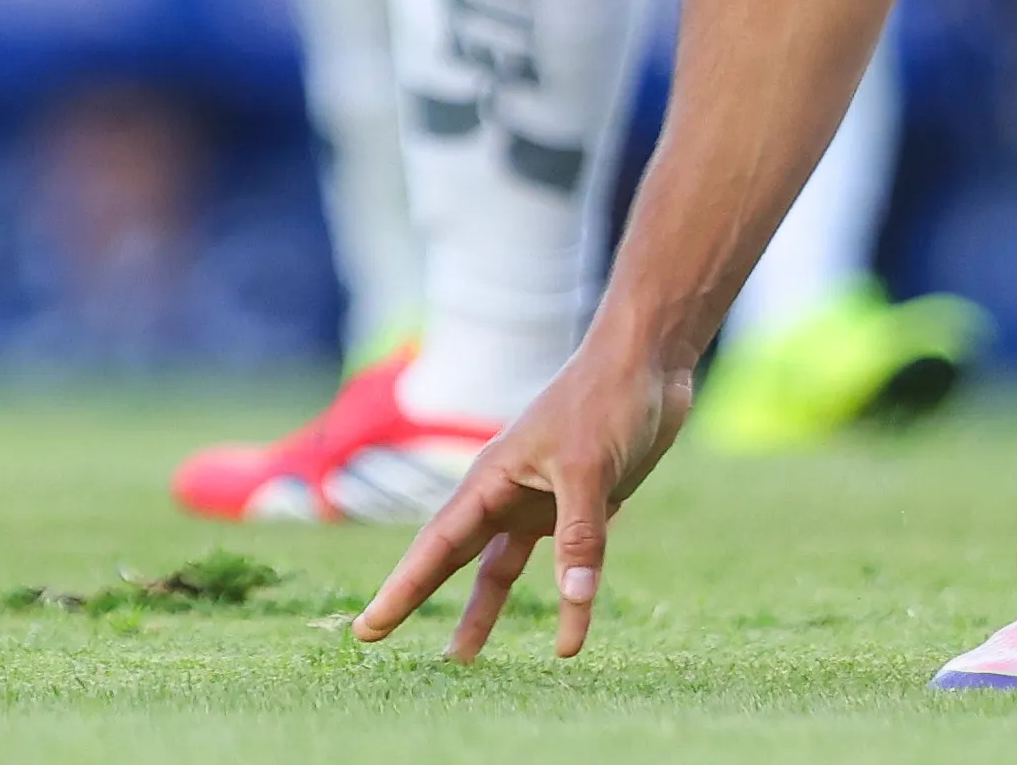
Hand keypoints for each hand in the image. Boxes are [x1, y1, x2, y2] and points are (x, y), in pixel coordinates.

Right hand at [352, 344, 691, 660]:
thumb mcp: (591, 469)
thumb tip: (574, 599)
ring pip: (500, 564)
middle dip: (419, 597)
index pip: (435, 546)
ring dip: (482, 607)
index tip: (367, 630)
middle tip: (379, 640)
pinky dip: (564, 595)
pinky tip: (568, 633)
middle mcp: (507, 491)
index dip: (401, 591)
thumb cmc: (608, 398)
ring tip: (462, 656)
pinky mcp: (579, 501)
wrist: (650, 360)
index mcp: (492, 478)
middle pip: (454, 557)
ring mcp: (541, 497)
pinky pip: (563, 560)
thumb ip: (579, 535)